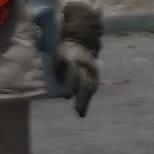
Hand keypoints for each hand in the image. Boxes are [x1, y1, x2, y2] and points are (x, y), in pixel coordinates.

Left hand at [59, 0, 107, 115]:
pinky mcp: (95, 74)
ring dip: (86, 101)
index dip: (70, 87)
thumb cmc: (64, 51)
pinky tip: (84, 106)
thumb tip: (60, 84)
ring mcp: (92, 71)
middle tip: (78, 112)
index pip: (74, 76)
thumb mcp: (57, 56)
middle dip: (82, 100)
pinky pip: (93, 86)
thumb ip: (58, 69)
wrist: (81, 41)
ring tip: (81, 113)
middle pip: (85, 85)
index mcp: (75, 61)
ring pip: (91, 87)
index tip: (65, 96)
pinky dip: (88, 96)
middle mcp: (86, 67)